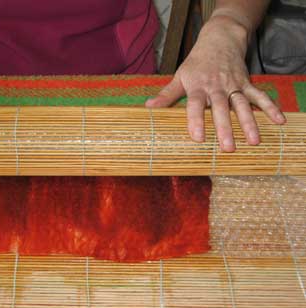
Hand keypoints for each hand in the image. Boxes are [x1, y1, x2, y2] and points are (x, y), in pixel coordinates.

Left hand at [146, 15, 284, 151]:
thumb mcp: (180, 76)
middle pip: (221, 109)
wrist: (219, 39)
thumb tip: (148, 108)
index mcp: (198, 87)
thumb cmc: (197, 63)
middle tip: (228, 147)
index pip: (196, 105)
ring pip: (242, 105)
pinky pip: (259, 96)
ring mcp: (234, 85)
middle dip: (225, 128)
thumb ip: (167, 95)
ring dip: (249, 122)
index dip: (196, 120)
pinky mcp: (246, 83)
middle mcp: (216, 87)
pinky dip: (270, 107)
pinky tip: (279, 121)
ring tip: (254, 141)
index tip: (197, 138)